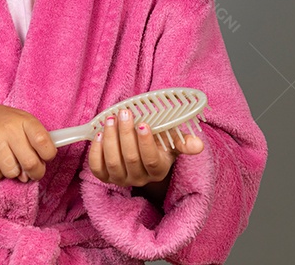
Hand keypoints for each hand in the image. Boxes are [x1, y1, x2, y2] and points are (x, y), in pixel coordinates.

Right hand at [0, 102, 57, 182]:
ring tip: (8, 161)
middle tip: (31, 172)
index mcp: (24, 120)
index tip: (45, 158)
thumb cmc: (1, 123)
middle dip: (34, 173)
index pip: (43, 141)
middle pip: (30, 163)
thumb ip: (34, 140)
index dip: (48, 155)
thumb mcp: (21, 122)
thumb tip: (42, 165)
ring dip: (13, 172)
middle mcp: (9, 129)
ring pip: (13, 172)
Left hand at [87, 107, 204, 190]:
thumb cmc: (159, 143)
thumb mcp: (173, 142)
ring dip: (110, 139)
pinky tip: (98, 134)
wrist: (143, 154)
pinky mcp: (105, 177)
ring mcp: (121, 179)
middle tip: (124, 114)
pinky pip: (97, 167)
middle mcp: (139, 178)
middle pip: (131, 159)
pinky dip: (96, 151)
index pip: (151, 160)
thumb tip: (198, 144)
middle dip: (126, 134)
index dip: (146, 143)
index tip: (143, 123)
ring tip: (110, 119)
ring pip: (113, 162)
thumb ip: (184, 142)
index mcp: (158, 170)